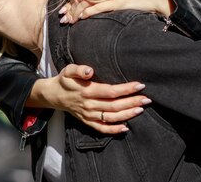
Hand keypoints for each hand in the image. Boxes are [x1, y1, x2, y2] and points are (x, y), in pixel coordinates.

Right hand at [29, 64, 151, 133]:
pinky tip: (126, 127)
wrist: (53, 95)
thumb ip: (79, 69)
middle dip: (132, 102)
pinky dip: (114, 130)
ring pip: (111, 118)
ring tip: (141, 109)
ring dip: (127, 114)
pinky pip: (102, 129)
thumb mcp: (68, 70)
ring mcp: (89, 115)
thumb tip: (90, 71)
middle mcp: (89, 105)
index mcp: (87, 91)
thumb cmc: (64, 80)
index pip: (111, 91)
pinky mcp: (87, 122)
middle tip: (147, 99)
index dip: (126, 89)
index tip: (140, 85)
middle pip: (114, 105)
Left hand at [59, 0, 173, 23]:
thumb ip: (109, 0)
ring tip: (70, 21)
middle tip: (64, 19)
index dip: (72, 2)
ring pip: (89, 1)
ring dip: (76, 12)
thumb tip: (96, 9)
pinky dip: (90, 11)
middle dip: (71, 8)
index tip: (64, 12)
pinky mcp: (119, 2)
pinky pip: (100, 6)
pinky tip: (82, 17)